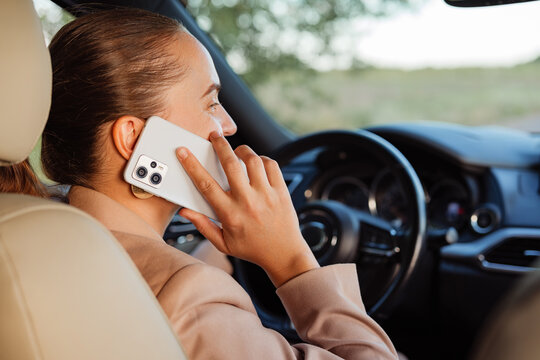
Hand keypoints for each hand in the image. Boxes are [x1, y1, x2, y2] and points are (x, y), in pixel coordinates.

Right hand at [176, 131, 318, 286]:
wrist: (284, 254)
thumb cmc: (253, 249)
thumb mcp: (223, 243)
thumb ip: (203, 225)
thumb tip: (185, 211)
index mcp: (230, 214)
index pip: (206, 185)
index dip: (192, 165)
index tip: (184, 152)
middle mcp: (247, 202)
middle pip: (230, 164)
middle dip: (219, 145)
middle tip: (214, 136)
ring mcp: (266, 195)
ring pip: (252, 160)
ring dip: (242, 150)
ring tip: (237, 150)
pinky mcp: (281, 191)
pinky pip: (271, 165)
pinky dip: (262, 159)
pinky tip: (256, 163)